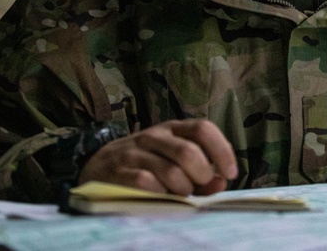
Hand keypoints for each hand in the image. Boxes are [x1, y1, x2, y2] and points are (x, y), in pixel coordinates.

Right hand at [79, 119, 237, 195]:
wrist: (96, 165)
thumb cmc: (144, 164)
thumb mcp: (172, 161)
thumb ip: (199, 173)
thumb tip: (221, 182)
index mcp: (172, 129)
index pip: (203, 128)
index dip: (222, 150)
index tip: (230, 173)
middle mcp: (154, 135)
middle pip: (188, 152)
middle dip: (201, 175)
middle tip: (198, 187)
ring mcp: (134, 152)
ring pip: (170, 171)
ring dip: (182, 189)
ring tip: (179, 195)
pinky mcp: (118, 171)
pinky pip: (146, 184)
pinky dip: (160, 195)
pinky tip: (159, 198)